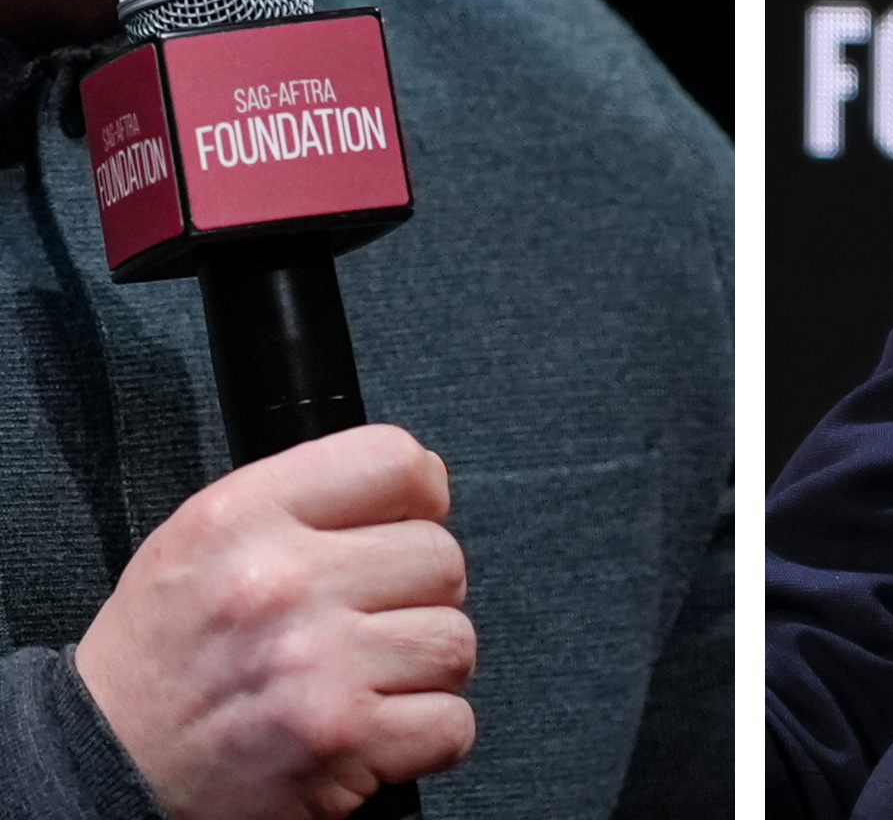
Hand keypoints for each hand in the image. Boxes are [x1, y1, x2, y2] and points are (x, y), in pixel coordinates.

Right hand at [75, 424, 475, 819]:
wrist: (109, 761)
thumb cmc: (165, 646)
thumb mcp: (208, 529)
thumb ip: (305, 493)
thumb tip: (422, 480)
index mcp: (249, 515)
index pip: (394, 462)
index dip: (421, 492)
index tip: (410, 518)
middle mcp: (286, 583)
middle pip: (440, 556)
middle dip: (421, 588)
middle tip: (377, 612)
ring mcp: (319, 667)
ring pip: (453, 640)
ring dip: (427, 662)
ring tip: (375, 670)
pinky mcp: (341, 744)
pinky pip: (451, 723)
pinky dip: (429, 730)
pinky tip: (383, 722)